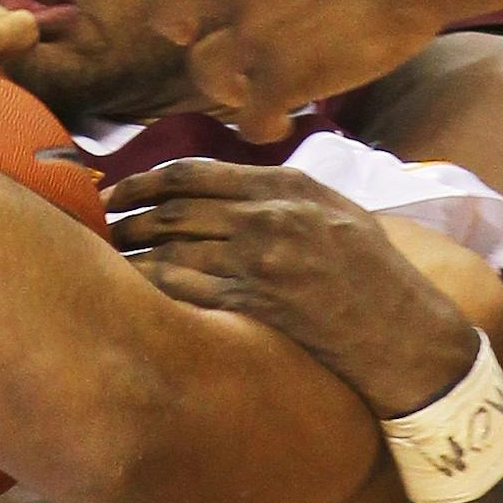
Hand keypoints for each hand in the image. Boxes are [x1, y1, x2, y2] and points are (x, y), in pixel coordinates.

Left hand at [107, 160, 476, 417]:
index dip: (146, 179)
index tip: (119, 189)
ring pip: (172, 247)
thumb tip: (228, 185)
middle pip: (175, 208)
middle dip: (128, 215)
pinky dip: (151, 286)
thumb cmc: (374, 270)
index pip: (195, 172)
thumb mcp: (336, 209)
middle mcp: (269, 216)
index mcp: (287, 185)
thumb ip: (282, 191)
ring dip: (131, 251)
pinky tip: (129, 290)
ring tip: (106, 256)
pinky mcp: (256, 303)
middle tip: (100, 223)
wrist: (403, 330)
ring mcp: (260, 260)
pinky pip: (186, 289)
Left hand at [136, 0, 441, 143]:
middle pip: (165, 12)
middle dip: (178, 25)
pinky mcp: (285, 78)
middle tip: (203, 33)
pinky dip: (258, 124)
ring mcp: (255, 36)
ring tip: (245, 82)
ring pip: (202, 72)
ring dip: (219, 79)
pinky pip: (250, 119)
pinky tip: (277, 120)